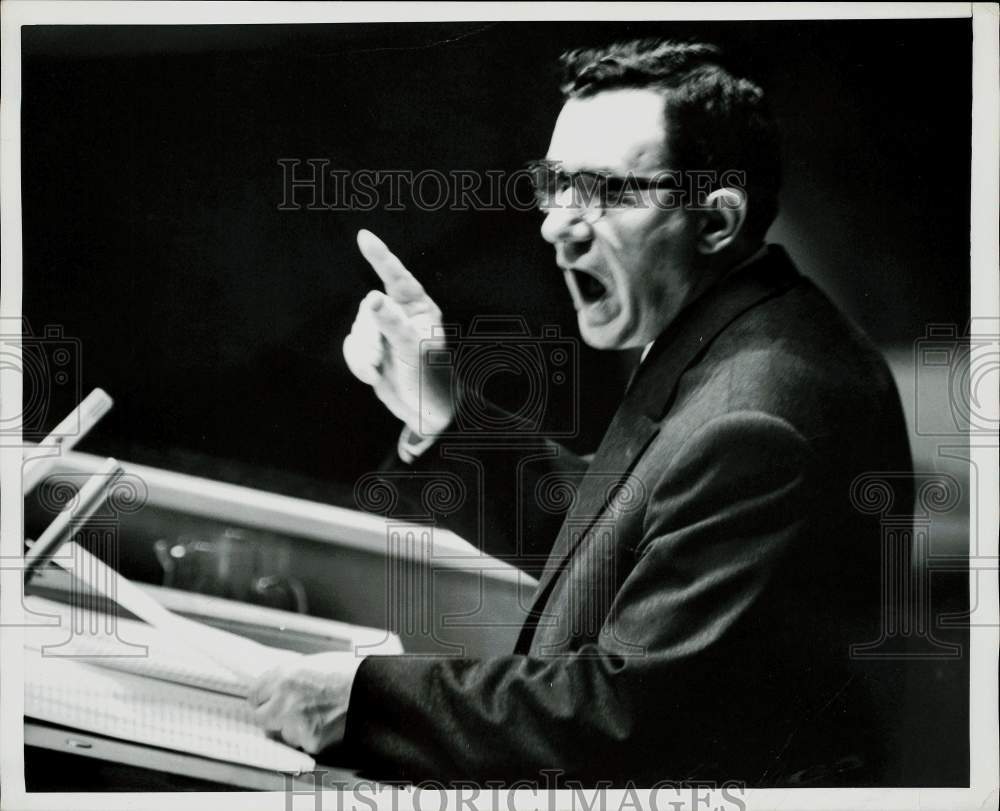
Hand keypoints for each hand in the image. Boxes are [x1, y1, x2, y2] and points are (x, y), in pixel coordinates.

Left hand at [247, 651, 364, 753]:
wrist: (373, 688)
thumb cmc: (350, 671)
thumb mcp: (314, 663)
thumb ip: (290, 676)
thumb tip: (276, 687)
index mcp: (285, 676)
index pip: (255, 694)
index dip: (263, 698)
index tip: (267, 701)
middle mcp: (285, 700)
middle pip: (260, 717)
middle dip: (271, 716)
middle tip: (285, 712)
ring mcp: (296, 723)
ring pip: (283, 733)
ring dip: (293, 728)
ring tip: (316, 714)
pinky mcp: (311, 741)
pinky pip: (303, 743)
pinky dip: (312, 736)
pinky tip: (327, 722)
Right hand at [342, 229, 453, 436]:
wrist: (424, 412)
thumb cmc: (430, 378)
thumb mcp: (412, 349)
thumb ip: (392, 323)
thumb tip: (373, 297)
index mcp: (420, 310)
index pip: (398, 278)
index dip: (380, 257)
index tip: (364, 237)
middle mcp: (401, 315)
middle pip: (368, 308)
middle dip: (369, 336)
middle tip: (379, 359)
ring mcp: (385, 331)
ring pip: (357, 329)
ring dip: (363, 353)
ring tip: (378, 371)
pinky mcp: (372, 349)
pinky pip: (351, 346)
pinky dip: (357, 362)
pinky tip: (372, 375)